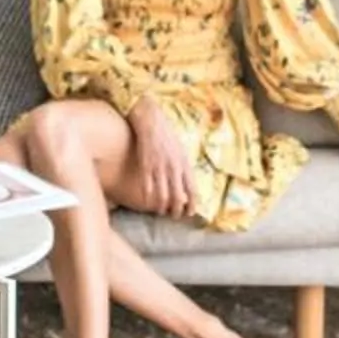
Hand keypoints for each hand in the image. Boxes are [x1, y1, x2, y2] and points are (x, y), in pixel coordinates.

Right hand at [130, 99, 195, 216]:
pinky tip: (147, 201)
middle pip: (178, 197)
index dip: (192, 204)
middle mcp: (174, 167)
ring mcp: (159, 167)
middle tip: (174, 216)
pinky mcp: (146, 165)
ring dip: (162, 207)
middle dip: (177, 210)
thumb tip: (185, 182)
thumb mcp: (181, 149)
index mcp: (185, 163)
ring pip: (163, 196)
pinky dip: (148, 197)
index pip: (192, 190)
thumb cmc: (167, 134)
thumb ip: (183, 166)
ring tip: (161, 212)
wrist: (151, 120)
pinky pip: (147, 187)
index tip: (190, 213)